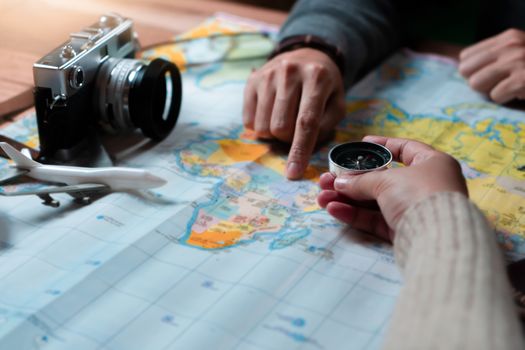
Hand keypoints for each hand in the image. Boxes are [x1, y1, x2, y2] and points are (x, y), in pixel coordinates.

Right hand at [243, 48, 344, 179]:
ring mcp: (267, 75)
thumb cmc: (324, 86)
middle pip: (281, 127)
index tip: (293, 174)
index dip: (299, 150)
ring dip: (274, 134)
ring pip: (263, 127)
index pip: (306, 121)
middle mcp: (290, 73)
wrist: (306, 55)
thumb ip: (326, 126)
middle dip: (288, 140)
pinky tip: (271, 113)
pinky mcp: (252, 80)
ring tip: (284, 119)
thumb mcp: (336, 103)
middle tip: (296, 131)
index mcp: (317, 78)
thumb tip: (304, 149)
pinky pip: (249, 121)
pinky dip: (260, 126)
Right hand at [317, 136, 467, 240]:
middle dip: (351, 180)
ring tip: (321, 197)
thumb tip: (339, 183)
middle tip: (327, 179)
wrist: (437, 239)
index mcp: (432, 163)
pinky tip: (333, 209)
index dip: (381, 145)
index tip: (360, 144)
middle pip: (381, 179)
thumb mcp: (386, 180)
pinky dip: (355, 214)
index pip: (405, 149)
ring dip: (347, 198)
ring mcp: (414, 210)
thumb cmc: (418, 194)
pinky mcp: (404, 232)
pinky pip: (376, 220)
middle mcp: (425, 186)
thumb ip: (360, 180)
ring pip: (374, 201)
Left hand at [459, 28, 524, 103]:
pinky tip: (520, 92)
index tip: (488, 75)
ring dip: (491, 91)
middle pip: (465, 71)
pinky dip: (505, 99)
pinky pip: (495, 95)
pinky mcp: (522, 80)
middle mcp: (509, 46)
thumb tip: (463, 70)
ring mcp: (516, 62)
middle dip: (478, 82)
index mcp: (506, 38)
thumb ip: (493, 58)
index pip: (465, 56)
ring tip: (509, 87)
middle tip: (497, 84)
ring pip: (476, 84)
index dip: (473, 71)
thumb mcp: (516, 53)